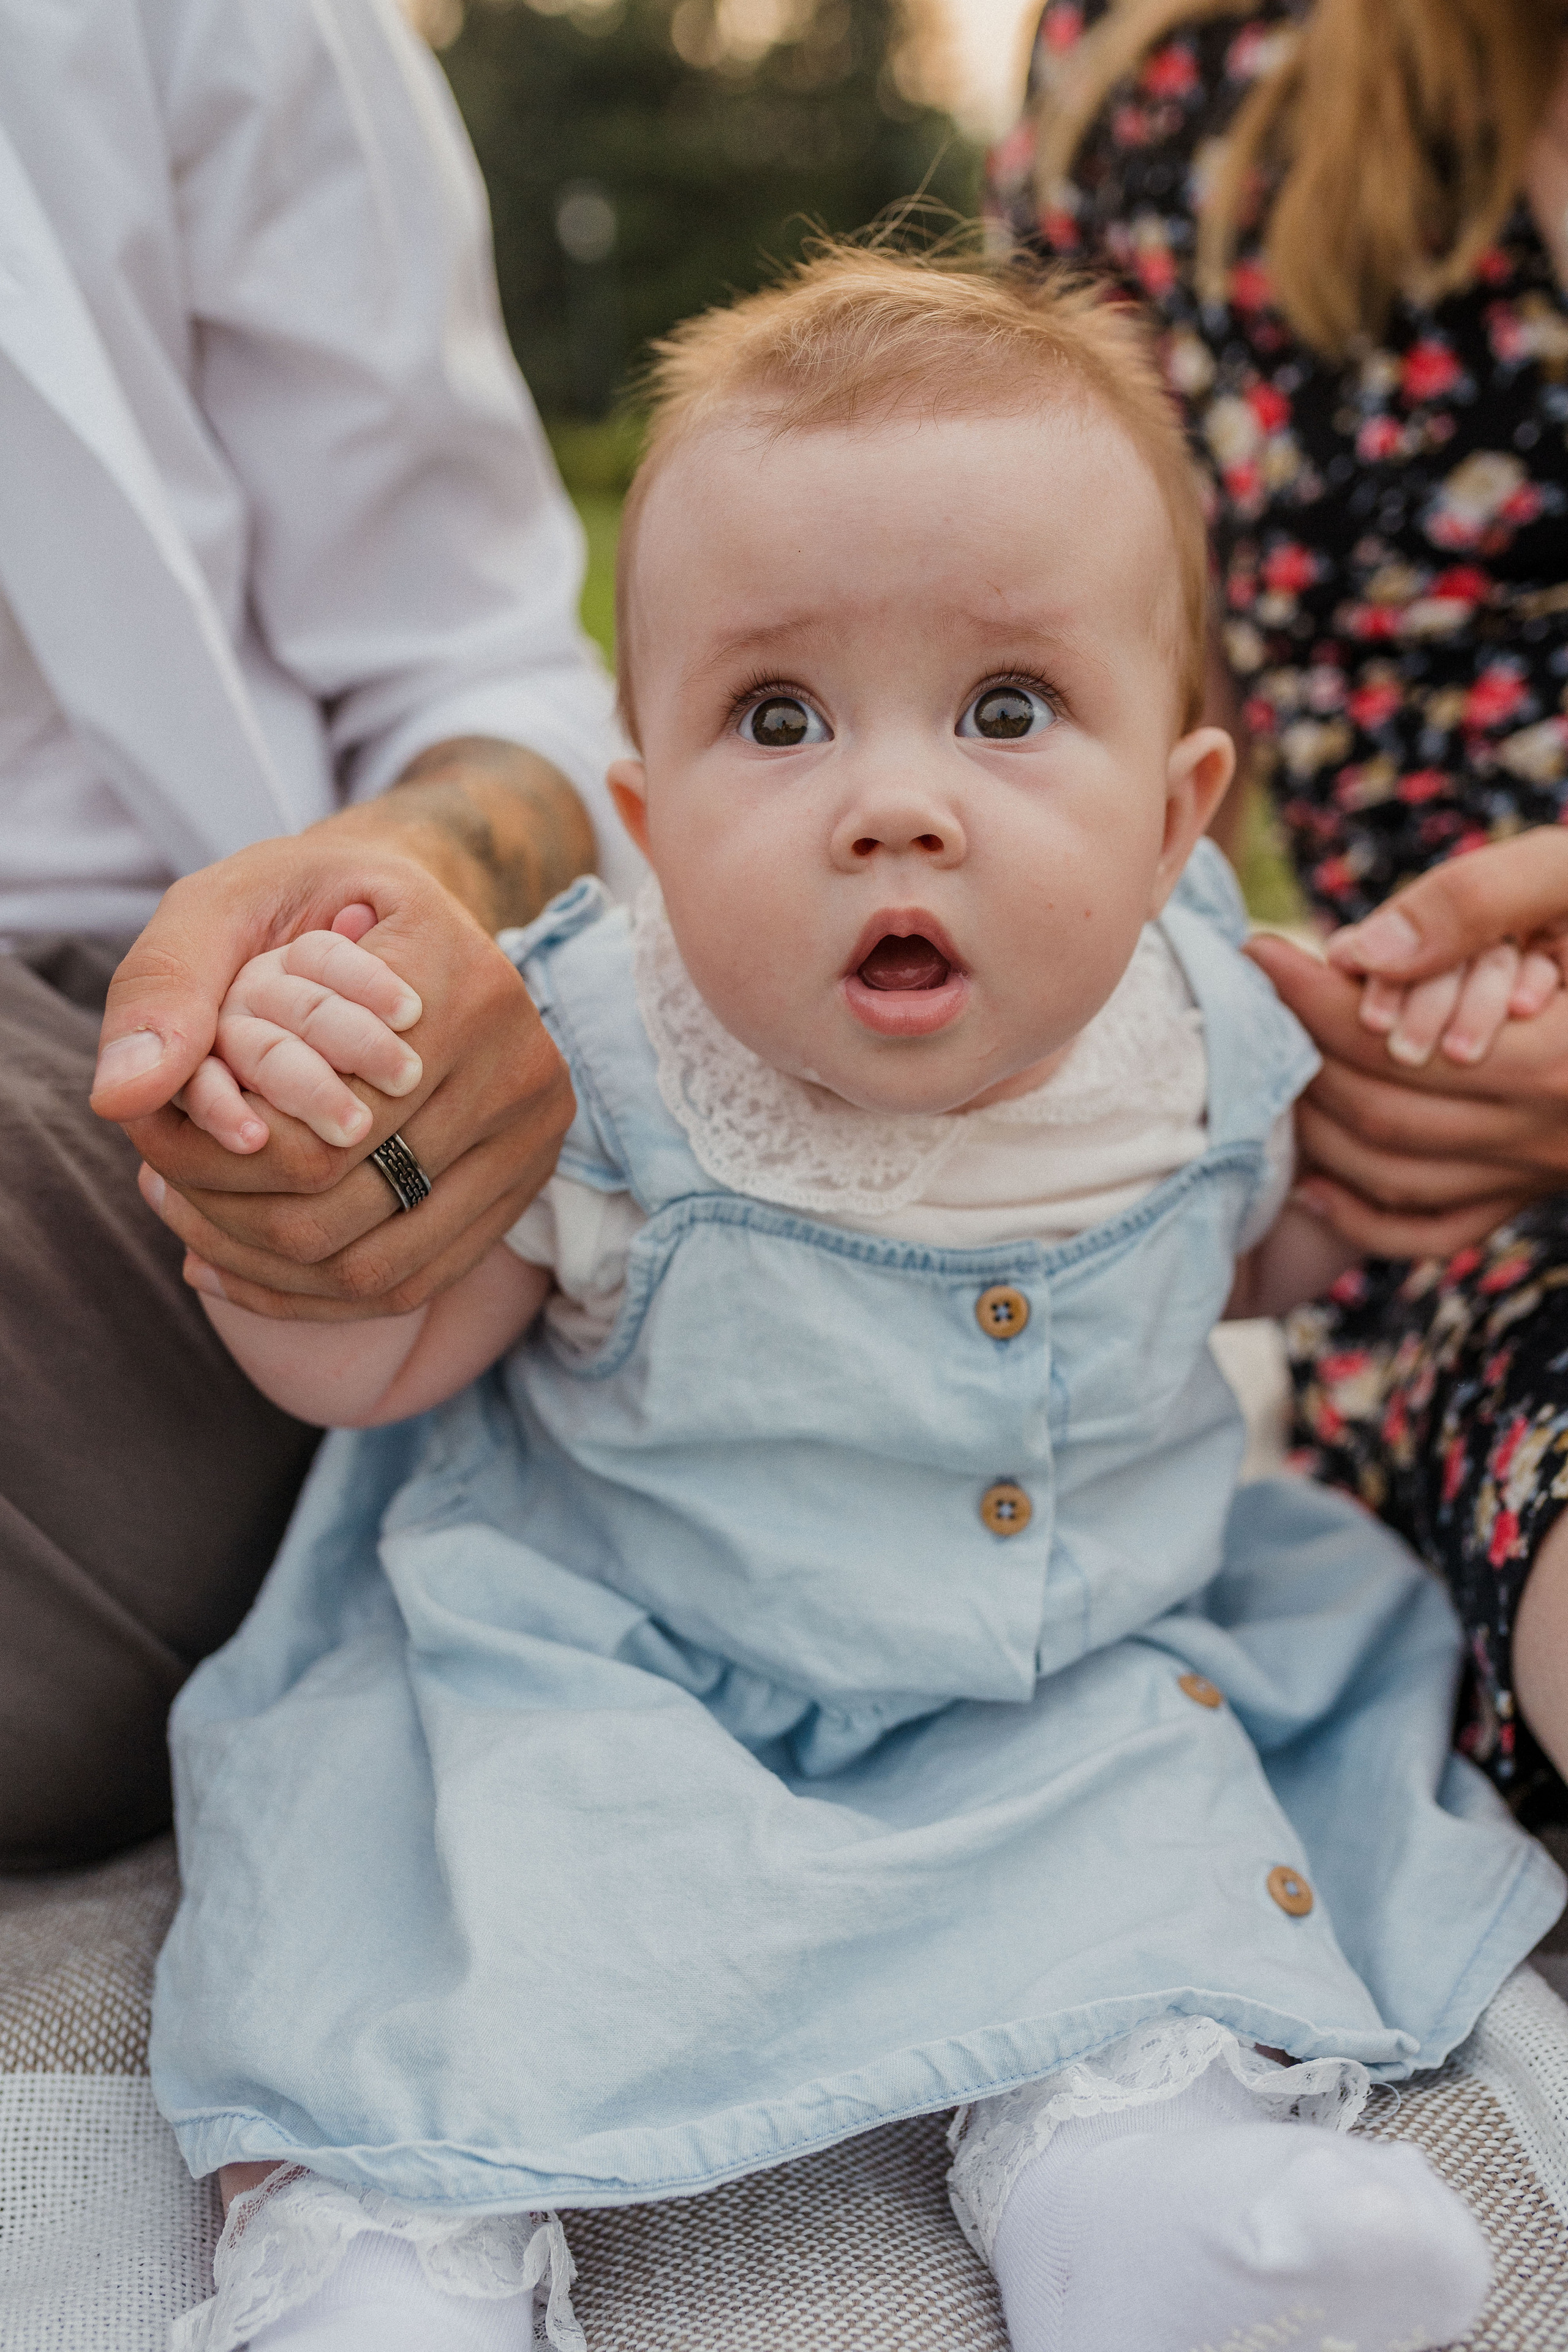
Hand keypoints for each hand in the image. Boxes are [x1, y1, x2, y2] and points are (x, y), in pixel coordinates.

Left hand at [94, 831, 575, 1318]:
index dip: (212, 1153)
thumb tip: (120, 1098)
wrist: (414, 911)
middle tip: (155, 1184)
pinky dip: (311, 1295)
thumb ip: (163, 987)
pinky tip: (239, 1261)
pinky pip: (412, 1283)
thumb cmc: (309, 902)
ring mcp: (533, 1133)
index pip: (319, 1126)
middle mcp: (519, 1063)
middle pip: (342, 1203)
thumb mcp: (223, 905)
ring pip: (374, 1267)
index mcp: (458, 980)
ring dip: (260, 1265)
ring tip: (190, 1221)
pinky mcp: (528, 1181)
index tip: (146, 1136)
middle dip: (225, 1213)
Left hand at [1247, 932, 1567, 1256]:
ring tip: (1274, 1069)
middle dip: (1305, 1059)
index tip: (1258, 954)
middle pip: (1381, 1113)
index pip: (1389, 1046)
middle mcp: (1544, 1134)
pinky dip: (1362, 1215)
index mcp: (1554, 1061)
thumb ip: (1477, 901)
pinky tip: (1310, 1181)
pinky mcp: (1531, 1191)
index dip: (1309, 998)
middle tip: (1256, 1008)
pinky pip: (1433, 1229)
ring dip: (1319, 1130)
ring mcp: (1537, 1173)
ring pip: (1394, 1177)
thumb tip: (1364, 954)